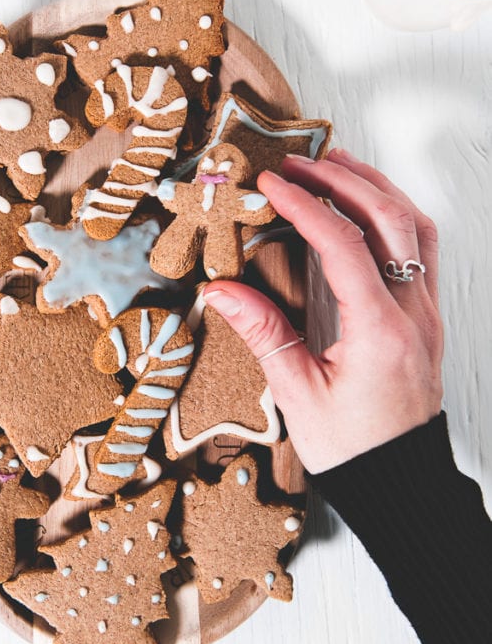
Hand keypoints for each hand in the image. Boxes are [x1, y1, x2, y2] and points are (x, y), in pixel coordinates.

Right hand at [203, 148, 443, 474]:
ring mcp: (425, 312)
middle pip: (390, 219)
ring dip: (376, 188)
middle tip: (300, 162)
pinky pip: (422, 249)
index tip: (273, 183)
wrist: (400, 481)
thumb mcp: (298, 394)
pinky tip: (369, 208)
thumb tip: (219, 289)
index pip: (345, 245)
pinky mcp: (425, 316)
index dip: (306, 206)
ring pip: (415, 227)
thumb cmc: (352, 448)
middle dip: (343, 181)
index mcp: (380, 331)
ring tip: (336, 165)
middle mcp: (412, 313)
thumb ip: (262, 334)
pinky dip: (395, 215)